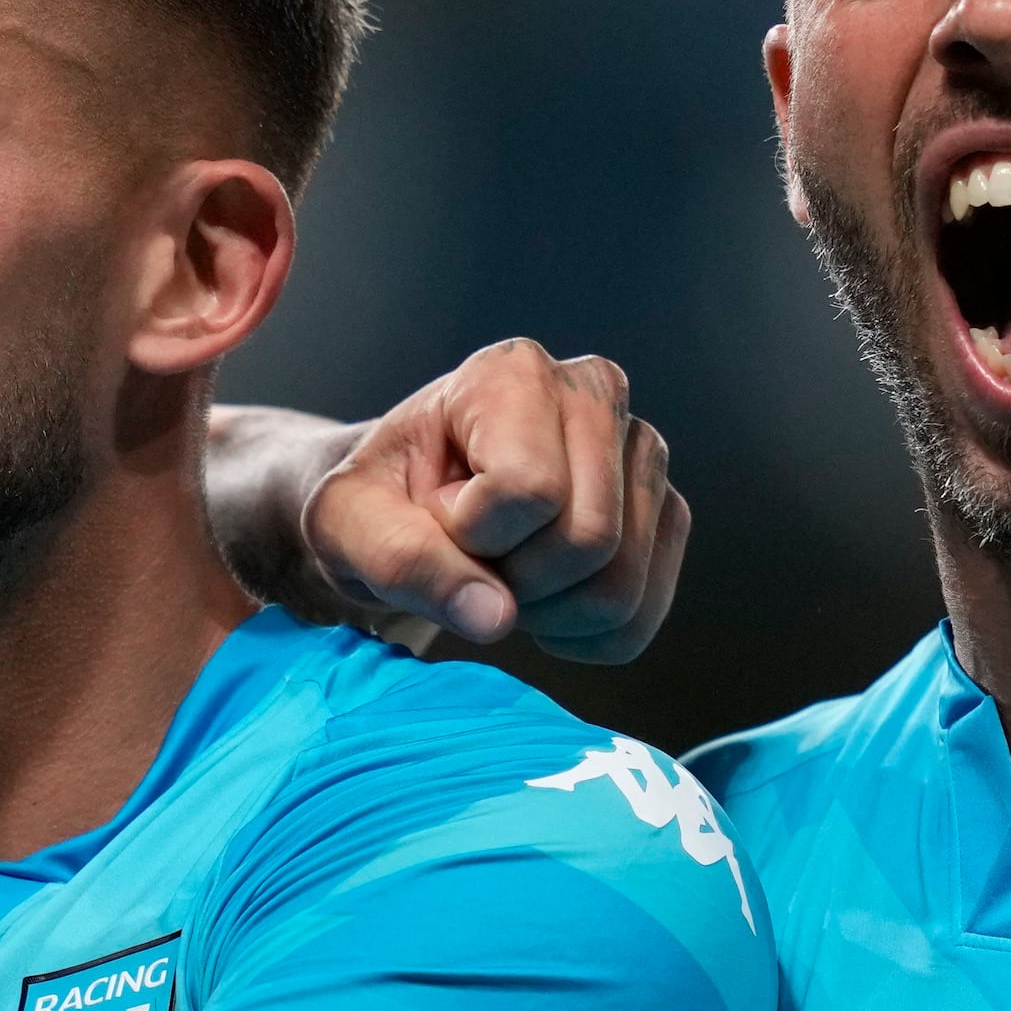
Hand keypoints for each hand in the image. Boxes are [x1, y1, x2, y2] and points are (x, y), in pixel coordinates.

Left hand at [277, 342, 690, 660]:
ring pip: (619, 588)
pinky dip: (579, 637)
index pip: (530, 491)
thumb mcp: (345, 526)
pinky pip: (638, 619)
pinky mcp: (664, 513)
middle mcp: (595, 393)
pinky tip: (539, 601)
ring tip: (501, 573)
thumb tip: (496, 616)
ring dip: (545, 613)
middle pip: (588, 542)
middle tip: (469, 556)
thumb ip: (403, 561)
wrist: (403, 513)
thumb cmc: (374, 505)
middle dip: (514, 580)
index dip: (470, 535)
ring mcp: (640, 454)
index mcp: (512, 373)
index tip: (438, 515)